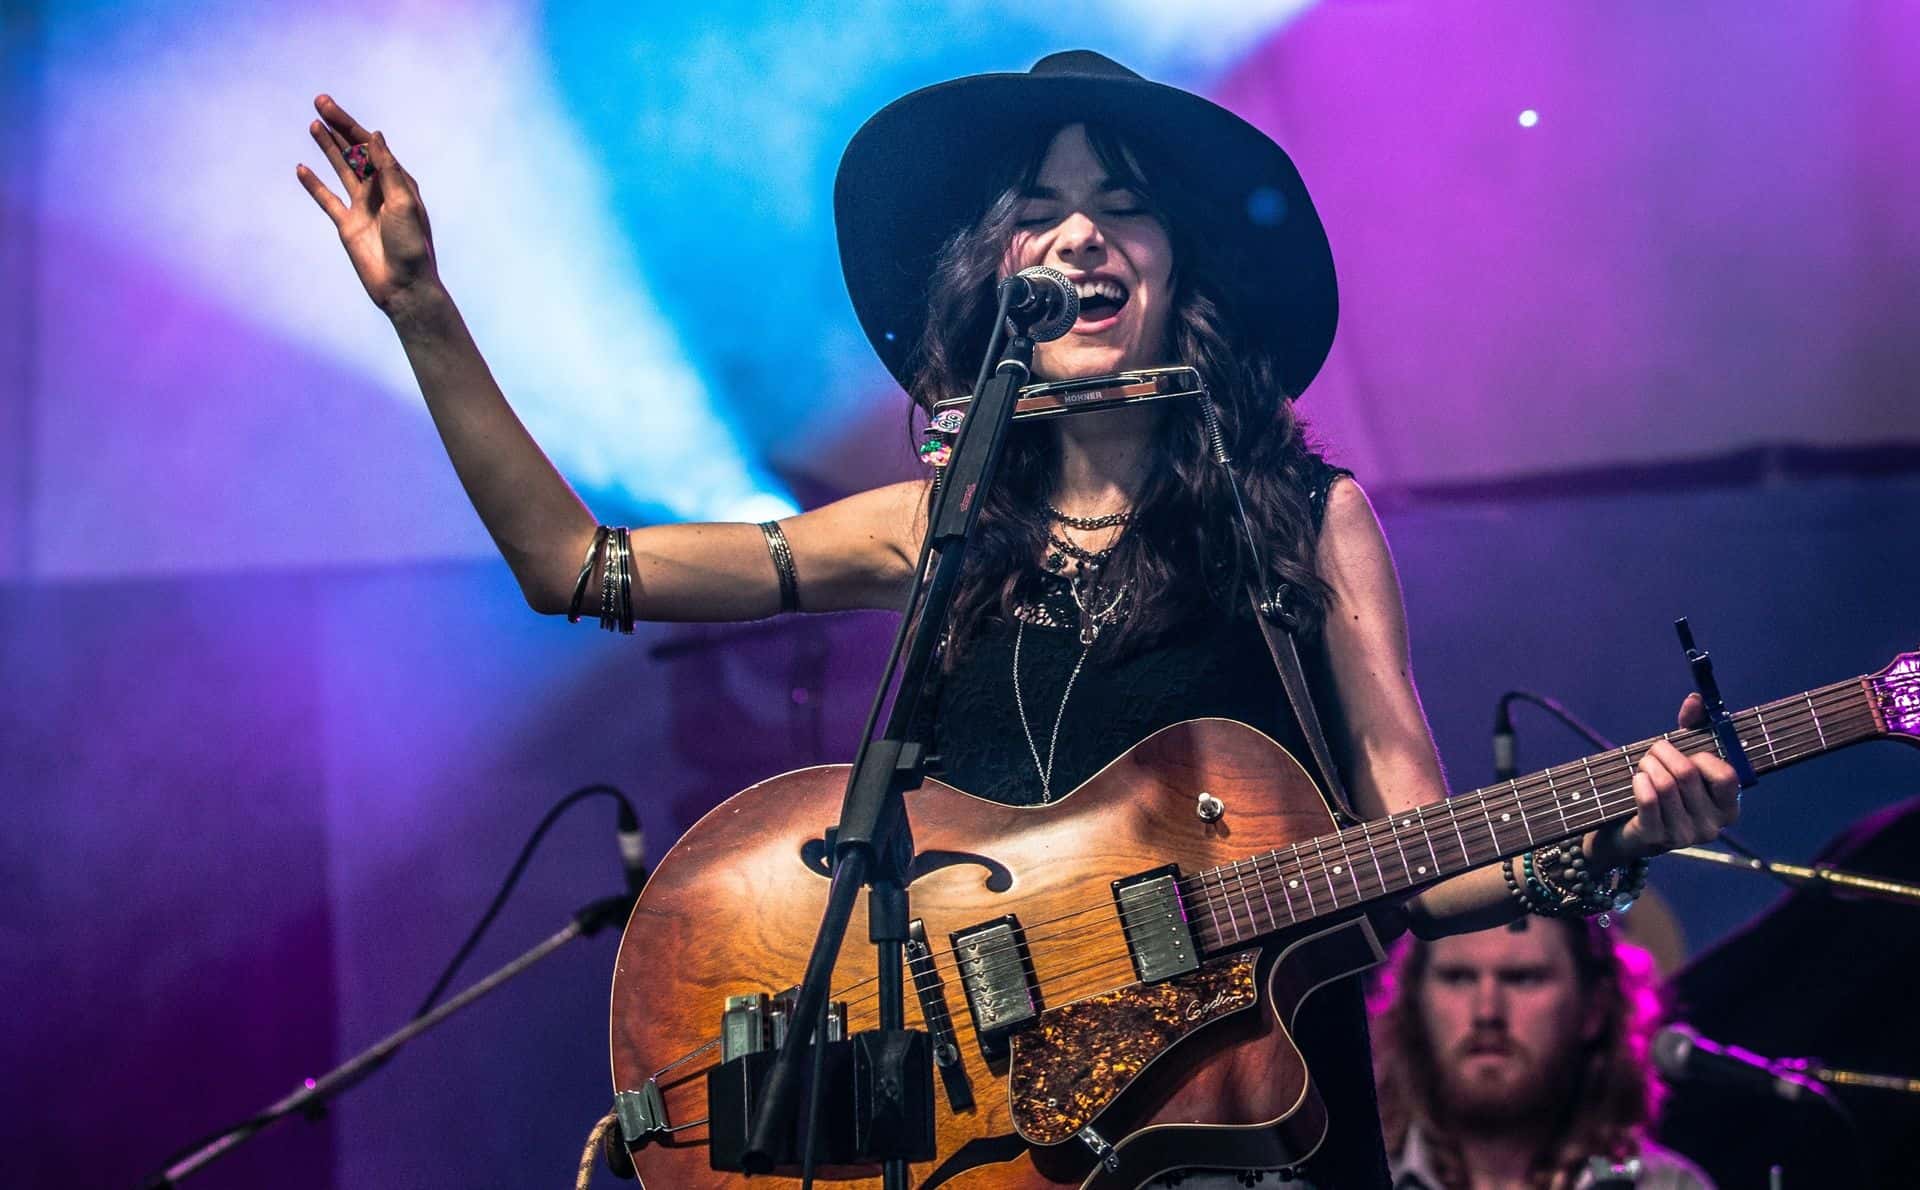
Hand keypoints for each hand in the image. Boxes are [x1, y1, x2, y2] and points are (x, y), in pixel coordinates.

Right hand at [296, 95, 439, 314]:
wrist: (403, 286)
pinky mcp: (347, 226)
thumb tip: (375, 136)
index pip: (371, 146)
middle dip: (338, 127)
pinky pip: (327, 200)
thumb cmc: (411, 246)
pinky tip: (302, 167)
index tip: (331, 109)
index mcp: (398, 183)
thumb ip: (387, 170)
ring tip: (313, 124)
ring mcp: (362, 207)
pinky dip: (314, 184)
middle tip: (319, 102)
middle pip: (354, 151)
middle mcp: (380, 191)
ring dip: (328, 147)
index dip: (350, 126)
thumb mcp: (403, 203)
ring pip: (341, 169)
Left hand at [1605, 692, 1740, 859]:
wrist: (1634, 830)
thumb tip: (1695, 699)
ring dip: (1648, 764)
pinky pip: (1647, 799)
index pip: (1726, 776)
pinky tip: (1638, 778)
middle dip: (1664, 752)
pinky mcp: (1655, 838)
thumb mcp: (1685, 758)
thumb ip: (1694, 727)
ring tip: (1644, 763)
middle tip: (1654, 750)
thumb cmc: (1668, 789)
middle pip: (1687, 774)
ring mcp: (1684, 835)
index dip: (1703, 757)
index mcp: (1729, 807)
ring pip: (1664, 784)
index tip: (1688, 752)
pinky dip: (1639, 781)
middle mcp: (1711, 825)